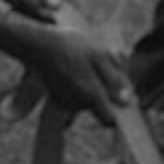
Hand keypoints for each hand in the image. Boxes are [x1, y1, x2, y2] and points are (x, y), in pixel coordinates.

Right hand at [0, 14, 132, 120]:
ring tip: (87, 64)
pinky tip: (75, 68)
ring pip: (87, 101)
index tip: (121, 97)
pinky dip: (79, 85)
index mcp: (90, 95)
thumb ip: (115, 80)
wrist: (36, 44)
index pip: (109, 120)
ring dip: (92, 86)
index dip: (118, 112)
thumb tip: (127, 101)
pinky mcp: (56, 97)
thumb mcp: (99, 55)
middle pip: (99, 107)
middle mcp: (76, 103)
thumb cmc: (70, 47)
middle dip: (105, 91)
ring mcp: (65, 101)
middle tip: (102, 67)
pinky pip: (75, 96)